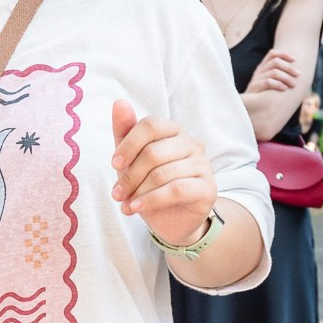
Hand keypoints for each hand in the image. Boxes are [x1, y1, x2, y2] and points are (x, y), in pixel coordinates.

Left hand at [110, 99, 218, 245]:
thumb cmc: (149, 184)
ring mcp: (202, 165)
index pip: (151, 125)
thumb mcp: (131, 159)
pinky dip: (152, 200)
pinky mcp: (207, 188)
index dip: (129, 144)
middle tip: (116, 194)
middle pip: (153, 152)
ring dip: (138, 192)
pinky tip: (137, 208)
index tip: (114, 164)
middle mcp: (191, 143)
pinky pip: (176, 190)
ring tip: (126, 205)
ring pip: (162, 174)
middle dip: (130, 176)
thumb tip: (119, 103)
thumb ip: (125, 131)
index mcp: (173, 131)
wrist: (171, 220)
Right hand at [245, 49, 298, 94]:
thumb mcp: (271, 82)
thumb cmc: (264, 94)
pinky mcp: (254, 87)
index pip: (272, 54)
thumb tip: (298, 72)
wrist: (249, 106)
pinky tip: (284, 89)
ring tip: (294, 85)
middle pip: (275, 61)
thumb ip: (280, 75)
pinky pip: (268, 82)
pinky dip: (278, 84)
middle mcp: (259, 70)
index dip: (284, 54)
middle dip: (289, 67)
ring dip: (286, 77)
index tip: (295, 60)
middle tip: (298, 74)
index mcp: (263, 66)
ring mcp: (256, 78)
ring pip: (274, 72)